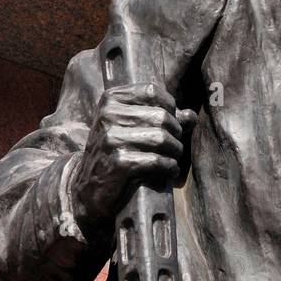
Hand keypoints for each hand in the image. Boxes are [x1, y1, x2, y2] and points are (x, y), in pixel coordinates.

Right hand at [69, 81, 196, 228]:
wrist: (89, 189)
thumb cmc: (116, 153)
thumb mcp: (133, 129)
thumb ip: (164, 118)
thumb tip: (191, 116)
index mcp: (110, 100)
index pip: (153, 91)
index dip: (169, 108)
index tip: (170, 124)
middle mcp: (108, 115)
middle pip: (162, 116)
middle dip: (176, 134)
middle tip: (175, 147)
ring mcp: (111, 139)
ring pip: (162, 138)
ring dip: (175, 152)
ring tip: (173, 159)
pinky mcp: (119, 163)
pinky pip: (157, 160)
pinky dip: (169, 167)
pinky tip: (169, 172)